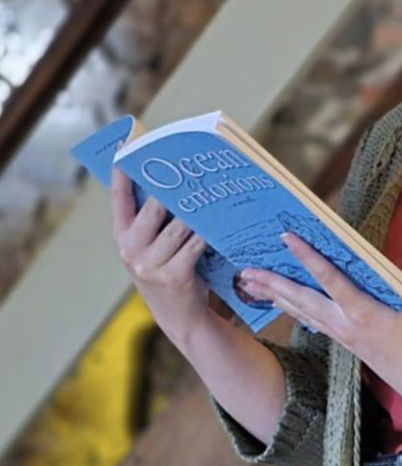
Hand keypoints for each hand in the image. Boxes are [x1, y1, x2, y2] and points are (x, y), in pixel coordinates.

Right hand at [110, 167, 210, 342]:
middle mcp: (131, 250)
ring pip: (179, 226)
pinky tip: (219, 222)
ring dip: (197, 211)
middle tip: (189, 167)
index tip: (126, 149)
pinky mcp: (174, 276)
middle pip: (154, 208)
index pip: (119, 200)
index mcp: (121, 238)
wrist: (179, 316)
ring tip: (212, 191)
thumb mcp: (152, 247)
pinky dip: (208, 233)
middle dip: (173, 189)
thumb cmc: (170, 270)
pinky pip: (195, 245)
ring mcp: (150, 266)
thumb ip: (152, 220)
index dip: (122, 175)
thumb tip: (171, 181)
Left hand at [239, 233, 401, 412]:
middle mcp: (343, 323)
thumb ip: (384, 278)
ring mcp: (339, 334)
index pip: (327, 278)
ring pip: (300, 310)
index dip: (306, 256)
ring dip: (274, 295)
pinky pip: (309, 320)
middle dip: (272, 283)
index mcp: (361, 310)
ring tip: (250, 283)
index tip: (286, 238)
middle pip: (300, 299)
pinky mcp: (341, 340)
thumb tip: (361, 258)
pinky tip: (279, 301)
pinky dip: (292, 307)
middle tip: (245, 271)